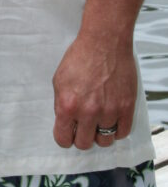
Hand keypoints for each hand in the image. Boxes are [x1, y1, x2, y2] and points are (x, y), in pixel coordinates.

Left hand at [52, 31, 136, 149]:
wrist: (104, 42)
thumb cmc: (80, 57)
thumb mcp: (59, 80)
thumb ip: (61, 103)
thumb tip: (65, 121)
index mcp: (67, 105)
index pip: (63, 139)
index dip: (64, 138)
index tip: (68, 134)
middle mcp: (88, 111)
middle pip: (84, 144)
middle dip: (82, 137)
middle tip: (84, 127)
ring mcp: (109, 111)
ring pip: (105, 141)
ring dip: (100, 134)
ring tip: (98, 121)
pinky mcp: (126, 107)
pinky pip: (122, 133)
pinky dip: (116, 130)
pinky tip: (112, 120)